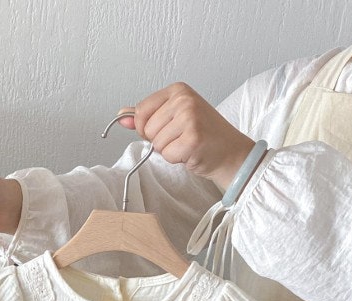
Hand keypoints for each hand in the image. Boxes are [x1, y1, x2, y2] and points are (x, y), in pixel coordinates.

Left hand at [117, 83, 254, 189]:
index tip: (163, 128)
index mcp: (178, 90)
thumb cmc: (202, 134)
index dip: (146, 127)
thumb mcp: (172, 118)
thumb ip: (146, 116)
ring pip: (156, 143)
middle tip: (180, 137)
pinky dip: (176, 159)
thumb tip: (121, 115)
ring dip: (169, 150)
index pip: (141, 110)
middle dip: (159, 140)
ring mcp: (190, 117)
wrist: (229, 151)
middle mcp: (184, 99)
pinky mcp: (193, 137)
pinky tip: (191, 151)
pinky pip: (167, 155)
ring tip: (186, 143)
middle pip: (147, 129)